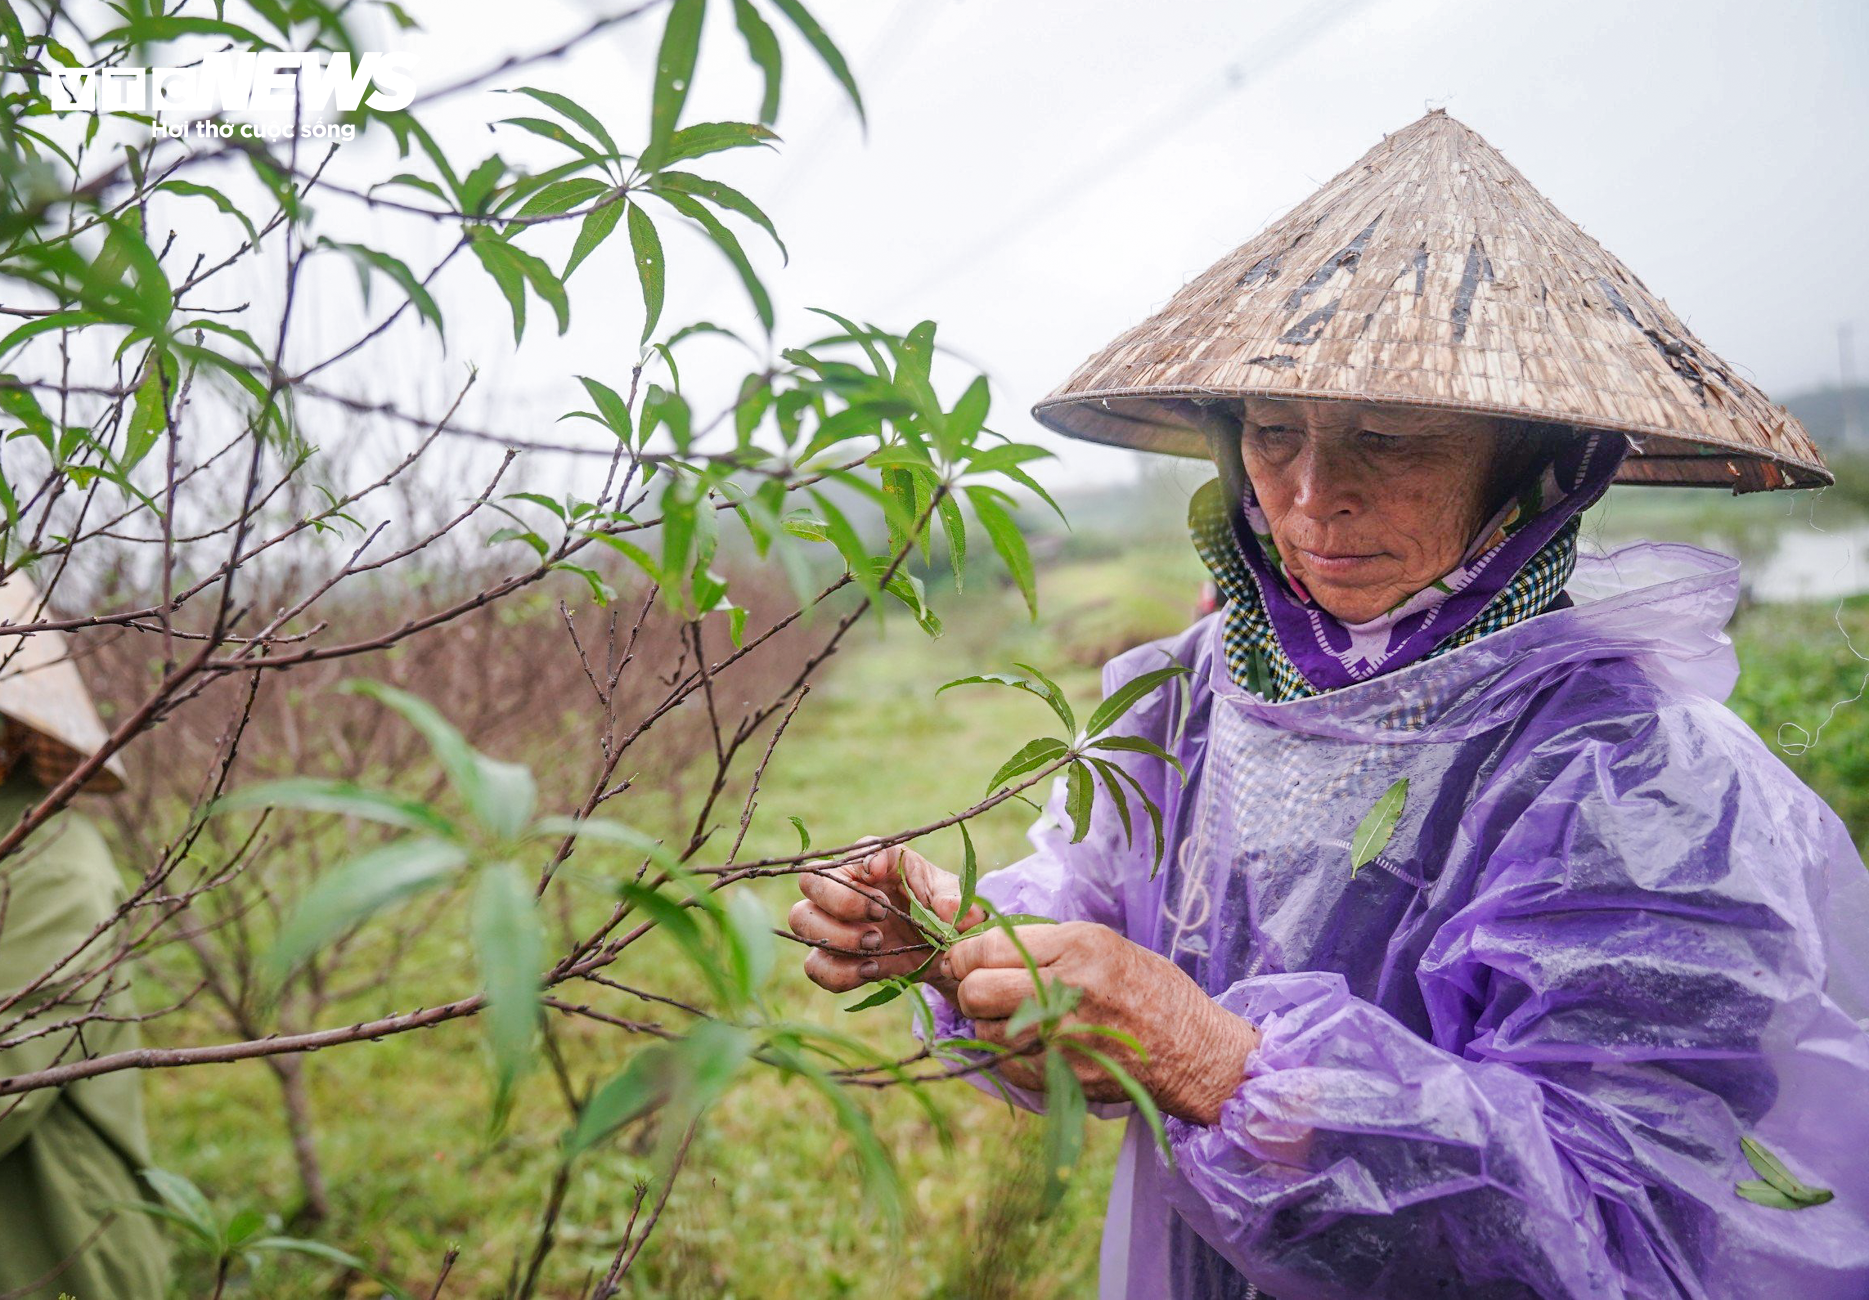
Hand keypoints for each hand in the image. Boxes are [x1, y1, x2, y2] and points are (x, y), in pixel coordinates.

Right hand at [789, 841, 983, 1000]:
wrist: (941, 954)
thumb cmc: (942, 912)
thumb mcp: (955, 900)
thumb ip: (956, 901)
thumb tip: (951, 911)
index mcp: (879, 863)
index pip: (859, 848)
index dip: (863, 858)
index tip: (878, 874)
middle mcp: (847, 887)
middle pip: (811, 880)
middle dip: (841, 900)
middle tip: (880, 915)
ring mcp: (834, 923)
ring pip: (801, 919)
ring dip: (837, 935)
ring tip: (876, 944)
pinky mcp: (834, 958)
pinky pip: (815, 965)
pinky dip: (839, 972)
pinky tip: (871, 969)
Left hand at [948, 921, 1259, 1125]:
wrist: (1190, 1048)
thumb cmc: (1147, 987)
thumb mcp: (1102, 943)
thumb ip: (1044, 944)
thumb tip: (980, 944)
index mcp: (1077, 946)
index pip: (988, 947)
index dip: (964, 954)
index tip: (964, 959)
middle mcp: (1066, 989)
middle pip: (975, 992)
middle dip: (970, 990)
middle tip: (981, 991)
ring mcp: (1062, 1038)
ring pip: (984, 1032)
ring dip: (987, 1025)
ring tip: (1011, 1018)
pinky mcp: (1061, 1075)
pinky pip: (1005, 1063)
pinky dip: (1007, 1054)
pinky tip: (1031, 1043)